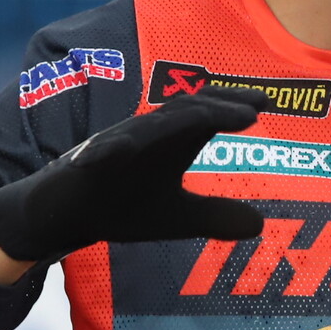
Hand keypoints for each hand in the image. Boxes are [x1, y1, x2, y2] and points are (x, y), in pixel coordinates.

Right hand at [0, 90, 270, 268]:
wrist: (64, 215)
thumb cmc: (122, 205)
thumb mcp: (177, 216)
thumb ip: (215, 215)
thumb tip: (259, 226)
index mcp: (172, 143)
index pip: (207, 116)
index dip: (233, 107)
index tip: (266, 103)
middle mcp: (148, 136)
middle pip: (185, 112)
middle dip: (217, 108)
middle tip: (251, 112)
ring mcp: (115, 146)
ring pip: (147, 128)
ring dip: (176, 121)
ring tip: (208, 118)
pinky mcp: (85, 163)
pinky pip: (97, 153)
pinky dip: (107, 150)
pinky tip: (115, 151)